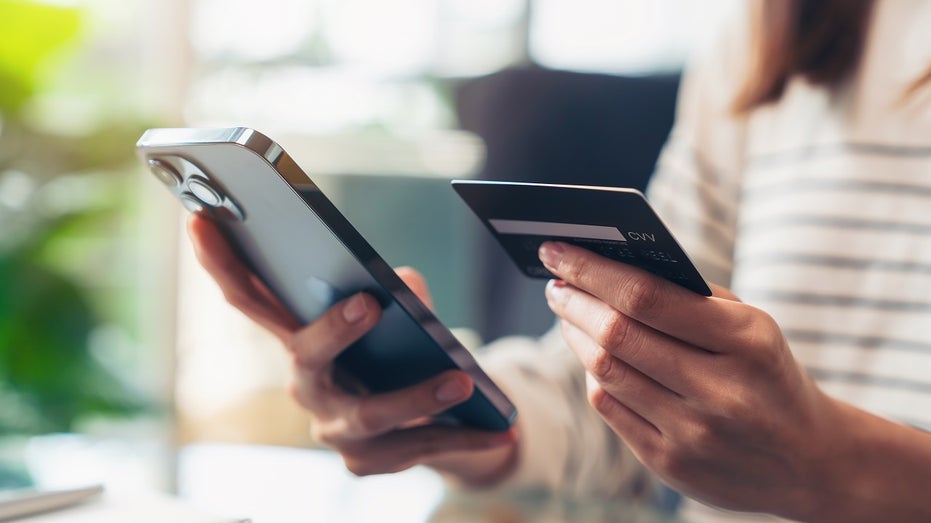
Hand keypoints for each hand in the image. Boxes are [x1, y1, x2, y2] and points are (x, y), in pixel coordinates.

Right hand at [187, 214, 516, 483]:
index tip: (202, 219)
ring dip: (417, 396)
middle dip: (333, 330)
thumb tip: (404, 284)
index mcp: (299, 338)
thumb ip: (398, 293)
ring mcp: (333, 429)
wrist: (427, 420)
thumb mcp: (399, 315)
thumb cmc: (398, 351)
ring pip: (369, 414)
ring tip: (461, 381)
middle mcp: (305, 384)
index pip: (250, 298)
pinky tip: (502, 426)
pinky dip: (463, 436)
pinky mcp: (367, 462)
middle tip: (370, 304)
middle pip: (304, 355)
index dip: (221, 261)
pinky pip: (415, 448)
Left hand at [538, 240, 843, 518]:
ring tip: (567, 313)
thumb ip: (690, 297)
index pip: (646, 296)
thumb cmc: (768, 375)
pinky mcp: (670, 464)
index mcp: (746, 340)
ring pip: (606, 372)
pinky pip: (610, 408)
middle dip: (574, 301)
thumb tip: (609, 267)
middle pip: (617, 335)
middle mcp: (719, 390)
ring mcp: (693, 433)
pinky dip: (594, 376)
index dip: (592, 270)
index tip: (559, 250)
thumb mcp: (752, 326)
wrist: (810, 461)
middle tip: (555, 282)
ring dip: (575, 336)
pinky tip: (592, 357)